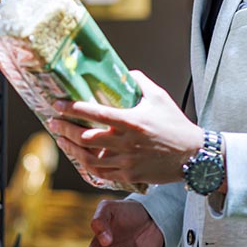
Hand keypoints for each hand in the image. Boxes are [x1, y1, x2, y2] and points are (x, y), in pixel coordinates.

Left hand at [48, 69, 203, 186]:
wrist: (193, 155)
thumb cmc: (176, 124)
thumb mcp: (159, 97)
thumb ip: (139, 82)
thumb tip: (125, 71)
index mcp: (131, 121)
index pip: (95, 113)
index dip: (72, 109)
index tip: (58, 104)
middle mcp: (126, 142)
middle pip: (85, 138)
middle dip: (64, 129)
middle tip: (53, 121)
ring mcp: (126, 161)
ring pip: (88, 158)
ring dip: (70, 148)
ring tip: (60, 139)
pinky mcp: (129, 174)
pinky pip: (101, 172)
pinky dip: (86, 165)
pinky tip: (79, 156)